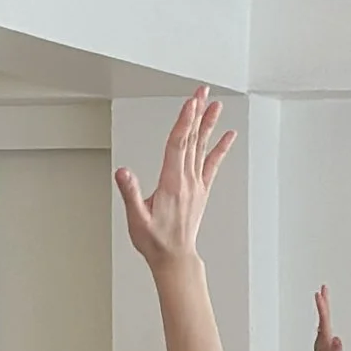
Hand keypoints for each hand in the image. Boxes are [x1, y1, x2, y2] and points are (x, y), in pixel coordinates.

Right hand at [115, 88, 234, 269]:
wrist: (175, 258)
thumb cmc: (155, 241)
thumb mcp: (137, 219)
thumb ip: (130, 194)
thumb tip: (122, 172)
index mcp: (172, 183)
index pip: (178, 145)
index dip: (184, 122)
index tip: (190, 102)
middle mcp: (187, 181)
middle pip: (193, 139)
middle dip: (197, 113)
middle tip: (203, 91)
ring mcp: (196, 184)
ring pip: (202, 147)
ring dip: (208, 124)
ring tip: (215, 104)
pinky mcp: (201, 190)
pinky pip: (212, 164)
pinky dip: (221, 148)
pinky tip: (228, 135)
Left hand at [311, 284, 345, 350]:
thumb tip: (337, 339)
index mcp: (325, 345)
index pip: (324, 322)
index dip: (322, 307)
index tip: (319, 294)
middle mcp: (322, 343)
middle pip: (322, 318)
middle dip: (323, 303)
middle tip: (323, 288)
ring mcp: (322, 345)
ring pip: (323, 322)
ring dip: (323, 309)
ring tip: (323, 296)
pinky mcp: (324, 348)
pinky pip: (324, 329)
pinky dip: (325, 319)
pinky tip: (325, 318)